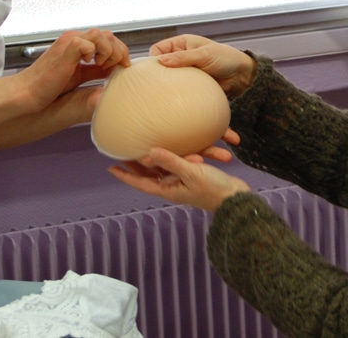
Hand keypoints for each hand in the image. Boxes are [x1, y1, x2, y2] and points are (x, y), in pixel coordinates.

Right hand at [20, 28, 129, 110]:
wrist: (27, 93)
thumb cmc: (47, 87)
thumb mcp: (79, 76)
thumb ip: (95, 70)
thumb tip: (113, 71)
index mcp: (77, 44)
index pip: (107, 39)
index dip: (120, 50)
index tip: (124, 65)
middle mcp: (74, 39)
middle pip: (108, 34)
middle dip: (119, 51)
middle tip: (118, 66)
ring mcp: (69, 42)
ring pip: (101, 34)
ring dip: (109, 51)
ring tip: (103, 65)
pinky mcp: (65, 49)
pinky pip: (87, 42)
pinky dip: (95, 52)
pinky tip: (90, 63)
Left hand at [108, 146, 250, 211]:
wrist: (235, 199)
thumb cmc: (214, 189)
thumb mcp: (191, 173)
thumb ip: (172, 161)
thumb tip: (150, 152)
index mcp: (168, 189)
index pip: (141, 182)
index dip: (125, 175)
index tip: (111, 167)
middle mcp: (172, 187)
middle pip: (149, 175)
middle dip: (136, 166)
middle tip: (122, 153)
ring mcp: (183, 183)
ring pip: (162, 170)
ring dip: (152, 161)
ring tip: (141, 149)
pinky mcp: (194, 177)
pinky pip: (178, 166)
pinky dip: (172, 158)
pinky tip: (170, 149)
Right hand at [149, 34, 256, 97]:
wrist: (241, 76)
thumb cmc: (225, 58)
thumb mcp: (204, 54)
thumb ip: (183, 57)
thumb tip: (161, 61)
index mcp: (181, 44)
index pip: (158, 49)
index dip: (154, 58)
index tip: (155, 69)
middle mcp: (180, 57)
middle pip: (160, 66)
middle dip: (158, 75)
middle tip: (157, 84)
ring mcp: (185, 72)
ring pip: (168, 79)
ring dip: (167, 86)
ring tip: (166, 93)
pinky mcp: (190, 85)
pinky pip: (177, 90)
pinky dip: (176, 94)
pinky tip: (176, 99)